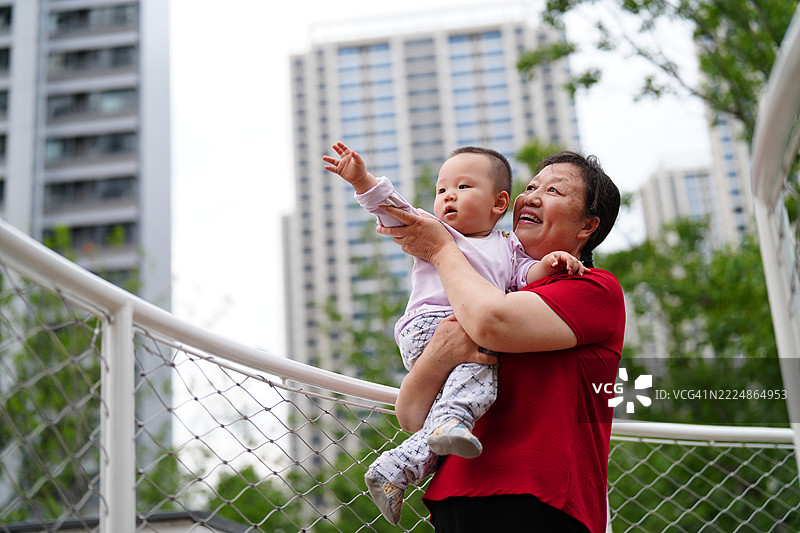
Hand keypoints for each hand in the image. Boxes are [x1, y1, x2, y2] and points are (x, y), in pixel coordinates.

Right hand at [322, 142, 374, 192]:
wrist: (360, 179)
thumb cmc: (361, 169)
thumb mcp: (359, 162)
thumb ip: (356, 156)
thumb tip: (353, 151)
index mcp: (350, 157)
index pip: (345, 149)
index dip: (342, 146)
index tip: (338, 143)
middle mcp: (345, 160)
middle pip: (340, 153)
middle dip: (337, 149)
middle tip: (333, 145)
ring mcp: (342, 166)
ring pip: (334, 161)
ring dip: (329, 159)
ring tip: (323, 157)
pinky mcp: (340, 171)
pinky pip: (333, 169)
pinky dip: (330, 168)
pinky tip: (326, 166)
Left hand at [376, 205, 455, 262]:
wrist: (442, 252)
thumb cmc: (440, 235)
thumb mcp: (433, 221)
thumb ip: (422, 216)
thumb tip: (415, 211)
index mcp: (416, 223)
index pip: (400, 215)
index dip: (390, 210)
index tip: (382, 207)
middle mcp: (410, 233)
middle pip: (392, 230)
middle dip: (383, 229)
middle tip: (378, 227)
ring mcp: (409, 242)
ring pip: (396, 239)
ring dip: (395, 236)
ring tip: (398, 234)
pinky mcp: (410, 250)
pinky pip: (403, 246)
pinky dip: (404, 243)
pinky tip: (410, 241)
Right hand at [395, 316, 495, 431]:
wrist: (434, 360)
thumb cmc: (438, 343)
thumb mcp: (442, 325)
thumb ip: (453, 317)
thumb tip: (462, 310)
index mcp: (458, 324)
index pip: (473, 317)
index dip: (482, 316)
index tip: (489, 316)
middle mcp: (464, 332)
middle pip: (482, 327)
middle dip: (491, 325)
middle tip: (498, 326)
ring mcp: (468, 344)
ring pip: (486, 340)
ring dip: (493, 341)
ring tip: (500, 341)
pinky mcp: (470, 355)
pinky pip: (484, 357)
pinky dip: (491, 359)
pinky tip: (495, 359)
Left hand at [541, 250, 586, 275]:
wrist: (550, 263)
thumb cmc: (549, 260)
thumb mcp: (548, 259)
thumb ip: (552, 261)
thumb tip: (555, 264)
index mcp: (564, 255)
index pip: (569, 258)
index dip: (570, 264)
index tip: (568, 270)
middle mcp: (570, 258)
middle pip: (575, 262)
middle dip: (574, 268)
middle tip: (570, 274)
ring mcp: (573, 262)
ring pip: (579, 264)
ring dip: (580, 270)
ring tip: (579, 275)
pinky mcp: (574, 266)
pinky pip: (581, 267)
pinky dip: (584, 269)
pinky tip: (588, 271)